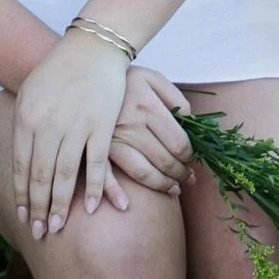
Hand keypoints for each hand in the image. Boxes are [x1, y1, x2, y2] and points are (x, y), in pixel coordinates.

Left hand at [13, 28, 131, 240]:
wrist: (91, 48)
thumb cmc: (58, 71)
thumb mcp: (30, 94)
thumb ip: (24, 127)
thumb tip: (20, 160)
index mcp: (27, 119)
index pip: (21, 167)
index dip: (22, 196)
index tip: (23, 218)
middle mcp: (48, 125)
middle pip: (40, 176)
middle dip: (39, 208)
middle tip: (39, 233)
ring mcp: (76, 126)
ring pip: (65, 175)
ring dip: (61, 205)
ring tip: (58, 227)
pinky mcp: (101, 126)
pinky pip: (96, 163)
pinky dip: (94, 187)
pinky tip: (90, 208)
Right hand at [107, 65, 195, 202]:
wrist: (86, 73)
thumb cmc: (125, 79)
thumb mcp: (154, 78)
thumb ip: (176, 98)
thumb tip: (191, 123)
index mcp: (148, 107)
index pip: (179, 143)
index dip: (190, 157)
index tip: (192, 160)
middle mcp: (131, 125)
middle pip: (165, 160)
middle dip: (181, 174)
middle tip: (188, 178)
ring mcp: (112, 138)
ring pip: (142, 172)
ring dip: (162, 185)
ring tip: (174, 189)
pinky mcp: (95, 146)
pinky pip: (104, 174)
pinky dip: (113, 193)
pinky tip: (124, 206)